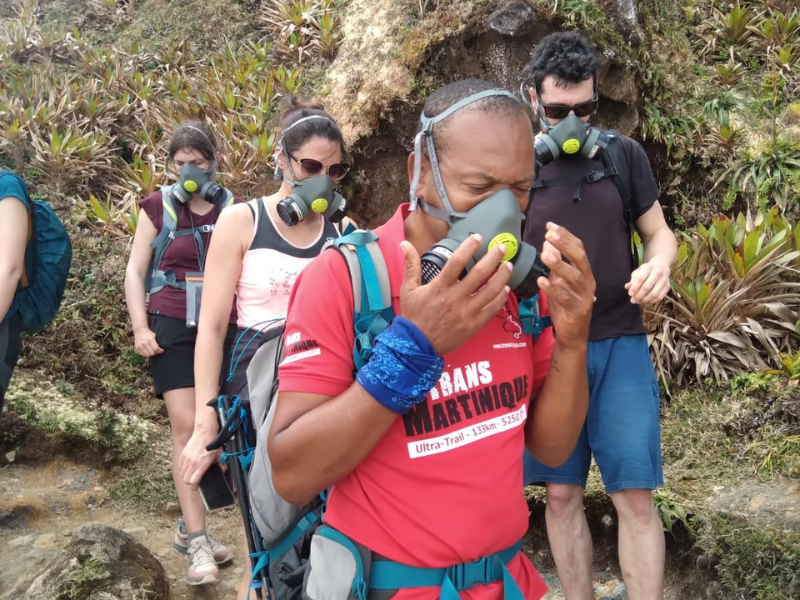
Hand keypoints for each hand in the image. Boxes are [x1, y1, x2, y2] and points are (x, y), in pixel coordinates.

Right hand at [134, 326, 162, 356]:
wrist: (139, 330)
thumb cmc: (148, 333)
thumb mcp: (154, 336)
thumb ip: (156, 343)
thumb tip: (160, 350)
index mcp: (150, 339)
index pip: (156, 348)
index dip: (159, 351)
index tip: (161, 351)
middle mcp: (145, 343)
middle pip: (152, 353)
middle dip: (155, 353)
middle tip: (157, 351)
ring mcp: (140, 346)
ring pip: (147, 355)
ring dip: (150, 354)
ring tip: (152, 352)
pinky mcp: (137, 348)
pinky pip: (142, 354)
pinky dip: (146, 354)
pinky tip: (148, 352)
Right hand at [179, 429, 219, 489]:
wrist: (204, 432)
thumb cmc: (212, 444)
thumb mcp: (219, 455)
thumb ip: (221, 465)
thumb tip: (224, 470)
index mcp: (201, 466)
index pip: (193, 482)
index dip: (194, 487)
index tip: (196, 487)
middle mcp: (192, 464)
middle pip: (186, 480)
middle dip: (190, 482)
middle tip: (194, 481)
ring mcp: (186, 459)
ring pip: (182, 474)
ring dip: (186, 476)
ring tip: (191, 474)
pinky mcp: (182, 455)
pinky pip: (179, 467)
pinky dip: (182, 469)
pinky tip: (187, 468)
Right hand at [400, 234, 511, 355]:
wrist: (416, 346)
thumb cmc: (413, 316)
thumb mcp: (408, 289)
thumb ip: (411, 265)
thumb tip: (404, 244)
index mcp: (440, 286)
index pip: (457, 261)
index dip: (469, 247)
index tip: (478, 237)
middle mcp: (455, 298)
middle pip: (480, 273)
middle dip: (494, 257)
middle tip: (502, 248)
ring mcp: (467, 312)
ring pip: (491, 290)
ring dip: (502, 276)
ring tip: (508, 266)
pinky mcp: (474, 325)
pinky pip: (492, 309)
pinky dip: (500, 298)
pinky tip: (504, 289)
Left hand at [536, 223, 594, 349]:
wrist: (572, 333)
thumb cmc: (565, 304)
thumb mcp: (559, 281)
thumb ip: (556, 264)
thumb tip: (548, 243)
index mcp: (584, 271)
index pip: (578, 249)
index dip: (565, 236)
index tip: (550, 226)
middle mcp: (588, 280)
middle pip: (579, 258)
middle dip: (564, 245)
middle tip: (549, 235)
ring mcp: (585, 295)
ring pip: (574, 277)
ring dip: (559, 264)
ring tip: (544, 254)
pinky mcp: (578, 309)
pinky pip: (565, 297)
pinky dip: (553, 289)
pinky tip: (541, 281)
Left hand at [625, 258, 670, 303]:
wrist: (661, 266)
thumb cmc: (646, 270)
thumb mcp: (638, 272)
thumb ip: (632, 280)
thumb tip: (627, 287)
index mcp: (648, 267)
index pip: (640, 278)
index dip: (635, 287)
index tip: (630, 294)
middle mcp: (658, 273)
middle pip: (647, 287)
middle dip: (639, 295)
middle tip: (633, 300)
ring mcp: (664, 280)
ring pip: (654, 293)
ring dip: (645, 300)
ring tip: (638, 301)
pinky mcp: (668, 286)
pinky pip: (660, 297)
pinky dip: (652, 301)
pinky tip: (646, 301)